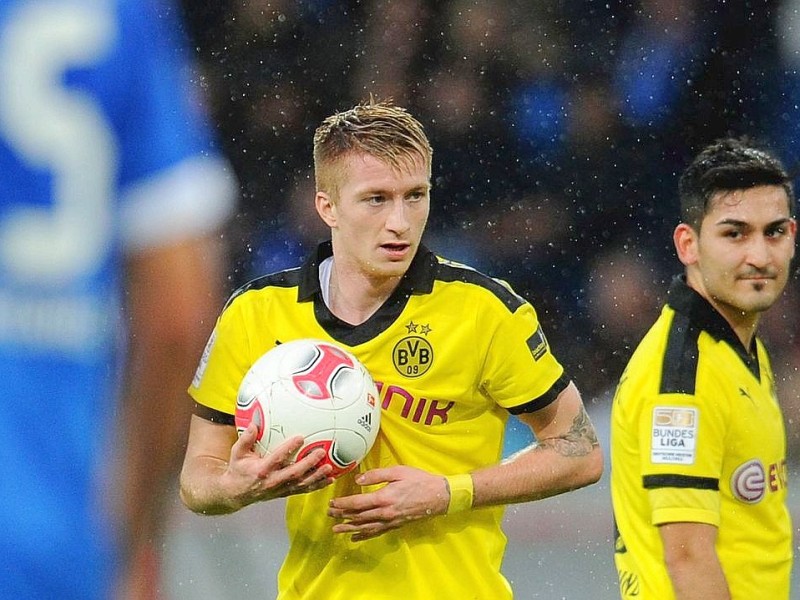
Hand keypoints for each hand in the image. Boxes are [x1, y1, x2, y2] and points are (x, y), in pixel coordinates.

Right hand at [222, 423, 333, 507]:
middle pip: (294, 473)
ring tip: (329, 468)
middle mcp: (272, 481)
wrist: (235, 494)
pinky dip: (317, 485)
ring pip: (301, 484)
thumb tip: (254, 424)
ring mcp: (280, 489)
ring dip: (316, 476)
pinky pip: (303, 490)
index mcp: (261, 469)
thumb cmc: (238, 470)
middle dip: (308, 463)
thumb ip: (245, 439)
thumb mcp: (237, 453)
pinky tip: (329, 479)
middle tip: (321, 452)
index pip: (277, 458)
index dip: (289, 448)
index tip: (300, 437)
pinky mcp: (285, 493)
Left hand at [327, 466, 449, 540]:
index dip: (342, 504)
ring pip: (364, 527)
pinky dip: (364, 536)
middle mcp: (384, 513)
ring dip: (348, 528)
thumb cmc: (419, 481)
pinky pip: (376, 533)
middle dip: (342, 516)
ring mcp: (390, 521)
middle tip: (329, 514)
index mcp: (384, 498)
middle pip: (358, 516)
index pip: (357, 504)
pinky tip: (355, 538)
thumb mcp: (398, 471)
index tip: (332, 503)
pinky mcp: (395, 525)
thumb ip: (376, 475)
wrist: (438, 496)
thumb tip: (358, 480)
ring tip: (336, 530)